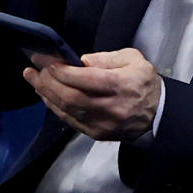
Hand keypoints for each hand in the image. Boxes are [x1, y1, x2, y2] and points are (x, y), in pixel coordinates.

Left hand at [23, 48, 160, 140]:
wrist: (158, 113)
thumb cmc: (145, 82)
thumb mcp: (133, 59)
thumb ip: (107, 58)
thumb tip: (81, 61)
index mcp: (120, 85)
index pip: (85, 79)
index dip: (62, 71)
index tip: (46, 60)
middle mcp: (110, 107)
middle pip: (71, 96)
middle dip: (47, 82)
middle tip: (33, 69)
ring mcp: (102, 123)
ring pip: (67, 110)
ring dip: (46, 94)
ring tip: (34, 80)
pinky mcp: (97, 134)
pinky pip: (70, 121)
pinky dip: (55, 108)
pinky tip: (47, 96)